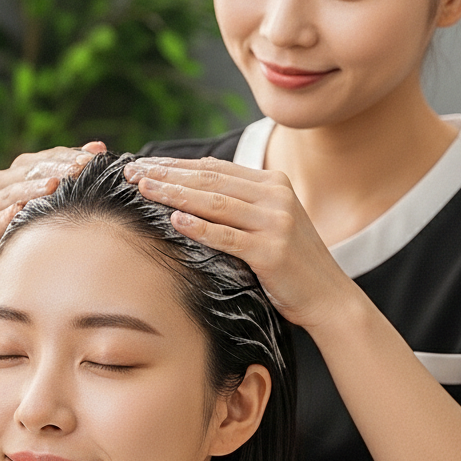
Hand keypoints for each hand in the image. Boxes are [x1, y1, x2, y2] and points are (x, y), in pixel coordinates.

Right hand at [0, 141, 106, 264]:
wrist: (25, 268)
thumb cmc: (47, 228)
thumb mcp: (62, 198)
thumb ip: (75, 171)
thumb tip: (98, 146)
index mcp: (17, 172)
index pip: (41, 159)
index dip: (65, 157)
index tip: (89, 160)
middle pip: (25, 171)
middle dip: (54, 169)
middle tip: (78, 170)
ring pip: (9, 193)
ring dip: (31, 188)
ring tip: (53, 186)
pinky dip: (5, 216)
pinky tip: (20, 211)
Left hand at [124, 155, 358, 329]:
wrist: (328, 297)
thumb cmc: (290, 262)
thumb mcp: (269, 222)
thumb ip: (239, 202)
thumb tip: (189, 185)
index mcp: (273, 183)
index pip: (215, 169)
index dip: (176, 165)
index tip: (144, 164)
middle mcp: (276, 197)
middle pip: (210, 181)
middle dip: (167, 174)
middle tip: (132, 172)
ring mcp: (275, 223)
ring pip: (215, 203)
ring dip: (174, 194)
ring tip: (143, 189)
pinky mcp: (272, 251)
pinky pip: (227, 237)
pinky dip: (199, 228)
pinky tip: (174, 220)